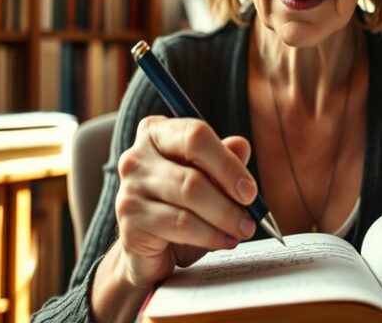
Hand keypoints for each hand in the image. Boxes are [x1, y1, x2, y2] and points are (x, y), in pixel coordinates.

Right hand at [114, 115, 258, 287]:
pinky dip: (209, 235)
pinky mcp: (129, 222)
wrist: (151, 248)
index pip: (195, 135)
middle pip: (192, 174)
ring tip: (242, 230)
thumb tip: (241, 145)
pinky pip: (179, 225)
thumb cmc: (181, 205)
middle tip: (251, 217)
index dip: (227, 163)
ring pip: (188, 200)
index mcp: (157, 133)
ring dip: (223, 219)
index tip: (249, 189)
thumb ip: (224, 160)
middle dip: (228, 199)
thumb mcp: (208, 179)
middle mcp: (137, 157)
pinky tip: (224, 240)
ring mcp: (129, 189)